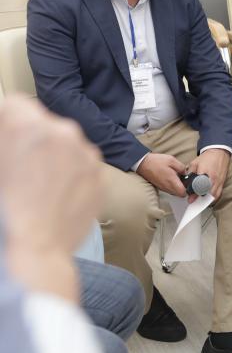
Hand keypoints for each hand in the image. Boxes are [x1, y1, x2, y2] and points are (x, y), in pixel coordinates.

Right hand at [0, 95, 103, 300]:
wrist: (36, 248)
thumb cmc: (6, 210)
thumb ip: (5, 139)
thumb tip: (8, 134)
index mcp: (27, 126)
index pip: (16, 104)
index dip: (8, 121)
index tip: (6, 137)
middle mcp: (62, 131)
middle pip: (43, 123)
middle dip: (31, 138)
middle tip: (18, 165)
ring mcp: (86, 152)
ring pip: (66, 142)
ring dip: (53, 154)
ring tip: (38, 184)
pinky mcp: (100, 172)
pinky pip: (82, 162)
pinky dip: (70, 172)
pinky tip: (55, 194)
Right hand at [137, 153, 186, 196]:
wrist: (143, 163)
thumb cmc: (156, 161)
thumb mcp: (172, 160)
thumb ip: (181, 167)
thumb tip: (186, 173)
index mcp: (171, 181)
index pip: (183, 193)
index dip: (189, 189)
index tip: (190, 184)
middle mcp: (167, 187)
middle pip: (180, 195)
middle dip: (184, 189)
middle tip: (186, 181)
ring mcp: (163, 188)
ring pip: (174, 193)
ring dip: (178, 188)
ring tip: (179, 179)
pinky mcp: (160, 187)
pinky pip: (169, 190)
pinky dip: (173, 187)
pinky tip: (172, 179)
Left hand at [187, 148, 230, 200]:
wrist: (219, 152)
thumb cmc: (207, 158)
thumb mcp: (194, 163)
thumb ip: (190, 173)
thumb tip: (185, 183)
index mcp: (206, 172)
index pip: (200, 187)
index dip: (195, 194)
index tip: (190, 199)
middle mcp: (214, 178)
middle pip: (208, 193)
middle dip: (200, 199)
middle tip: (193, 201)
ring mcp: (219, 181)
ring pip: (214, 196)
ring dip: (207, 200)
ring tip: (200, 202)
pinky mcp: (222, 182)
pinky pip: (218, 194)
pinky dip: (213, 198)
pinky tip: (207, 199)